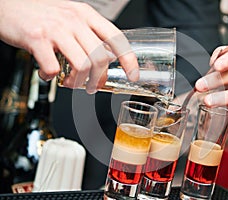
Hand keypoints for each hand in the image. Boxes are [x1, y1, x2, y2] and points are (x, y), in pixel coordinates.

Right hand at [0, 0, 138, 93]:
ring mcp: (56, 29)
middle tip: (93, 86)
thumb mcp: (72, 17)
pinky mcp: (37, 39)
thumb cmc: (42, 14)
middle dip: (99, 79)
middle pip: (100, 58)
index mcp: (87, 15)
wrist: (8, 5)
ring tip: (70, 82)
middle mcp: (74, 20)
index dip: (129, 59)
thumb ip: (90, 35)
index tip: (133, 75)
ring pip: (82, 65)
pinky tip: (47, 73)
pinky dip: (51, 77)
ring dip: (78, 82)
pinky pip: (52, 68)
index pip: (117, 38)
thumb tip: (108, 57)